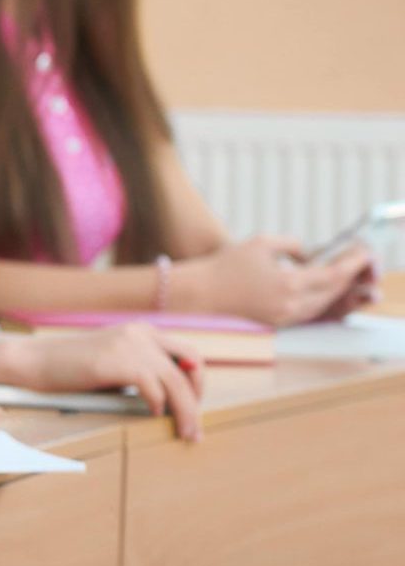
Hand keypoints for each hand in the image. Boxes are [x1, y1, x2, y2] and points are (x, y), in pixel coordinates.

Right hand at [14, 325, 204, 439]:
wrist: (35, 361)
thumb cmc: (70, 368)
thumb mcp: (113, 361)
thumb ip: (140, 369)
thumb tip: (171, 398)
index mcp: (141, 331)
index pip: (188, 353)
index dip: (196, 382)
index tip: (193, 405)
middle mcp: (140, 333)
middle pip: (190, 365)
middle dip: (197, 397)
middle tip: (195, 425)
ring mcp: (130, 344)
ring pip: (176, 380)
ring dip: (186, 410)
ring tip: (185, 431)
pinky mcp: (118, 361)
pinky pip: (154, 388)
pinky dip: (158, 404)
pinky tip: (152, 414)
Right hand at [176, 236, 369, 326]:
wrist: (201, 293)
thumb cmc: (226, 265)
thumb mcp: (261, 242)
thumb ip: (292, 245)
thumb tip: (309, 256)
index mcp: (290, 283)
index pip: (334, 275)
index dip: (352, 264)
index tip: (364, 254)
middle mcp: (292, 304)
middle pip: (333, 292)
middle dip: (347, 277)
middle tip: (355, 262)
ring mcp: (285, 317)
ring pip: (323, 304)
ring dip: (334, 289)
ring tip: (339, 273)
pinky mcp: (278, 323)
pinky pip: (309, 312)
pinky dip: (319, 299)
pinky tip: (318, 288)